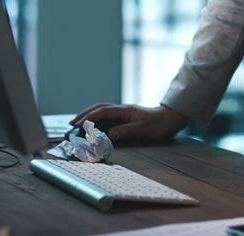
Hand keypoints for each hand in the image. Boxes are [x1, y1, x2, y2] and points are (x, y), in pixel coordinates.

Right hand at [71, 103, 189, 143]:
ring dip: (89, 116)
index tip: (79, 124)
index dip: (90, 118)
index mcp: (125, 110)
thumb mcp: (143, 130)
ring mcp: (123, 113)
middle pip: (99, 108)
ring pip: (102, 111)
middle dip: (85, 115)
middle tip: (72, 123)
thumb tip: (108, 134)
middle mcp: (122, 110)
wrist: (170, 119)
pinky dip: (97, 119)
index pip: (103, 112)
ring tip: (78, 123)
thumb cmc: (159, 124)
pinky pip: (107, 116)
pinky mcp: (125, 117)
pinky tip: (93, 125)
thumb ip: (126, 131)